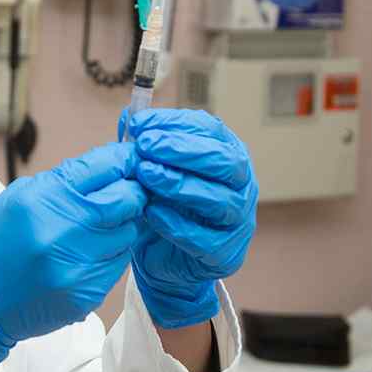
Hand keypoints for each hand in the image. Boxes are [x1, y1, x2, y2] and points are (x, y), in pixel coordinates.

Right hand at [0, 143, 144, 371]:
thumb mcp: (17, 198)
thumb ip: (64, 182)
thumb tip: (109, 166)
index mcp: (41, 199)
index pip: (103, 167)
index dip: (123, 160)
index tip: (130, 160)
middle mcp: (62, 232)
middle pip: (127, 200)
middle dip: (131, 192)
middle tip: (124, 192)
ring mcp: (77, 267)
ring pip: (128, 233)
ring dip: (119, 227)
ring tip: (93, 229)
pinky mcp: (86, 294)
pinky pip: (118, 264)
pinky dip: (109, 255)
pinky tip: (84, 256)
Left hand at [118, 108, 257, 328]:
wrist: (161, 256)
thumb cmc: (163, 203)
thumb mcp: (153, 168)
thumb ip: (146, 144)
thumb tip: (130, 116)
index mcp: (227, 154)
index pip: (210, 130)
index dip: (175, 124)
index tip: (140, 124)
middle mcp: (241, 185)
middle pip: (225, 161)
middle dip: (182, 150)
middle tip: (146, 145)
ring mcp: (238, 220)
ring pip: (219, 199)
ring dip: (179, 184)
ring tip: (146, 174)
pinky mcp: (225, 253)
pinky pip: (206, 239)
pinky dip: (178, 224)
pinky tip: (152, 212)